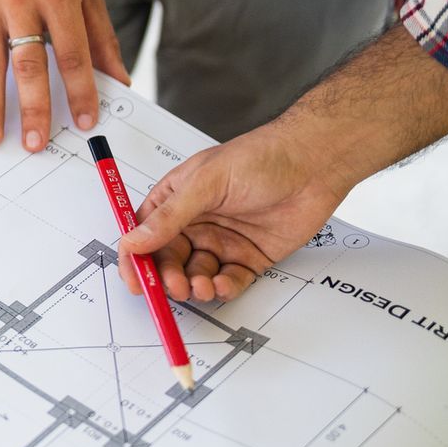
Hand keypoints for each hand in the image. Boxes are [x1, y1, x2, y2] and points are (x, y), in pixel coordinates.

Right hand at [115, 123, 347, 303]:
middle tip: (173, 287)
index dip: (135, 258)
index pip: (144, 233)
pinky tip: (223, 284)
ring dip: (195, 285)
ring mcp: (222, 241)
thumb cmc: (261, 158)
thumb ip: (169, 216)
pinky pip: (230, 281)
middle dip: (167, 277)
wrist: (313, 164)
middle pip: (169, 260)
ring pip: (197, 274)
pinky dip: (224, 288)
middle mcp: (196, 222)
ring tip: (201, 286)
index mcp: (177, 199)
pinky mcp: (249, 257)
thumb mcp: (206, 182)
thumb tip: (134, 240)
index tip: (134, 280)